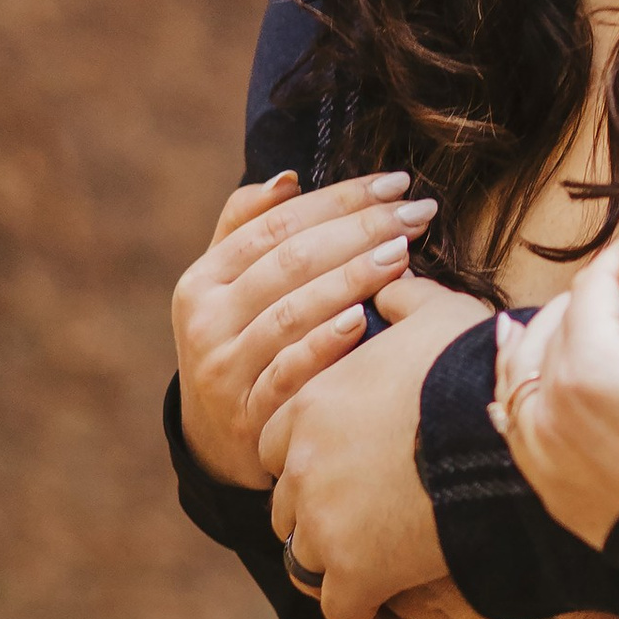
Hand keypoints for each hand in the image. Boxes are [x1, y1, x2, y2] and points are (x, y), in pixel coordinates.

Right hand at [171, 168, 438, 488]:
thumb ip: (247, 227)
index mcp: (202, 280)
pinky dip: (325, 345)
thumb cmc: (239, 342)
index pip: (276, 224)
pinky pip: (288, 373)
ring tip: (401, 253)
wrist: (216, 440)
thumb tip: (288, 178)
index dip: (339, 199)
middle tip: (416, 214)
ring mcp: (225, 371)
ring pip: (291, 313)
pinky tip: (363, 320)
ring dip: (351, 279)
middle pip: (289, 262)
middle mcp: (206, 321)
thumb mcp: (226, 287)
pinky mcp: (248, 416)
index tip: (394, 183)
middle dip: (360, 231)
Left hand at [266, 288, 488, 618]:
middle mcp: (302, 464)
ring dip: (330, 566)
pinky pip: (341, 611)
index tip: (337, 465)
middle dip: (313, 512)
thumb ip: (400, 298)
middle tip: (354, 522)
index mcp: (311, 402)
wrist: (505, 431)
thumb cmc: (476, 367)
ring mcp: (323, 521)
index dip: (306, 453)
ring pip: (303, 558)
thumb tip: (389, 280)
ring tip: (365, 576)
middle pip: (286, 501)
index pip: (277, 437)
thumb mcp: (437, 313)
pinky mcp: (355, 572)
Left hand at [492, 212, 618, 547]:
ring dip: (557, 323)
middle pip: (563, 317)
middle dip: (607, 289)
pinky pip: (512, 408)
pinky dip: (516, 374)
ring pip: (526, 358)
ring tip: (584, 300)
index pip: (599, 283)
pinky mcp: (543, 475)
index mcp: (590, 368)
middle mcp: (549, 405)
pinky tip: (515, 348)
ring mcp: (539, 444)